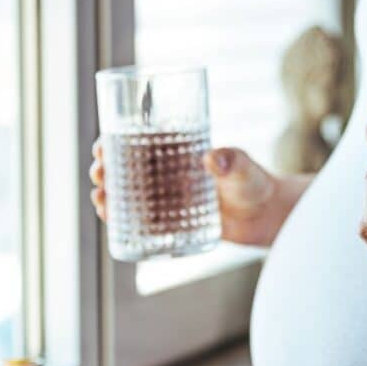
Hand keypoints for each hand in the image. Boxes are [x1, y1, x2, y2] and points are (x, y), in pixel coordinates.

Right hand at [90, 139, 290, 245]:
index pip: (137, 142)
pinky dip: (123, 221)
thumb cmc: (255, 183)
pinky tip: (111, 222)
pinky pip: (142, 221)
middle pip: (125, 169)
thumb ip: (232, 161)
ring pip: (128, 196)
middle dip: (105, 170)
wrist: (266, 216)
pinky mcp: (173, 223)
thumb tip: (213, 159)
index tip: (102, 147)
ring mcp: (168, 199)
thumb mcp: (243, 168)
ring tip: (101, 200)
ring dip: (108, 196)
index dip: (114, 143)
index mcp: (177, 152)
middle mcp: (168, 174)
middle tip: (99, 175)